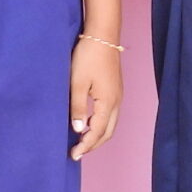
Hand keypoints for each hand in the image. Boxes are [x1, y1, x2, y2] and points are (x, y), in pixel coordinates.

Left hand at [69, 36, 121, 160]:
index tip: (74, 155)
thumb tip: (78, 130)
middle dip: (94, 144)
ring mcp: (118, 95)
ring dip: (98, 135)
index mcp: (108, 102)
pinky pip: (110, 114)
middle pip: (108, 132)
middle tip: (78, 152)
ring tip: (82, 141)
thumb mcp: (77, 83)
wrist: (102, 36)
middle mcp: (117, 101)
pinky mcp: (115, 90)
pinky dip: (100, 124)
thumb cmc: (88, 57)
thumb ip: (78, 108)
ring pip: (111, 124)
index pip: (98, 132)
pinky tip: (88, 123)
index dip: (86, 146)